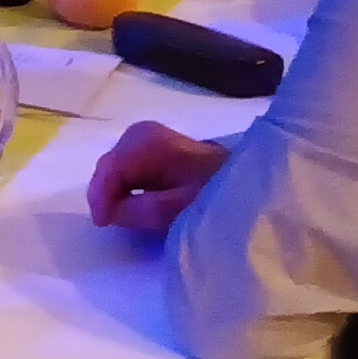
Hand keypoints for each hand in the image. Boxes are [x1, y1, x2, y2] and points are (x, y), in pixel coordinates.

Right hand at [86, 122, 229, 236]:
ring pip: (120, 162)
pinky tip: (135, 200)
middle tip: (109, 221)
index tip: (103, 225)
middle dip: (106, 190)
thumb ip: (142, 210)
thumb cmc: (219, 195)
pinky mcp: (166, 150)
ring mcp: (156, 139)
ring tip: (120, 213)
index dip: (101, 197)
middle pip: (112, 161)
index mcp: (151, 143)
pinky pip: (134, 164)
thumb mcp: (181, 209)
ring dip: (117, 188)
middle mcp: (148, 133)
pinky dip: (130, 183)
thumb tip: (113, 211)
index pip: (111, 167)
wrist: (256, 184)